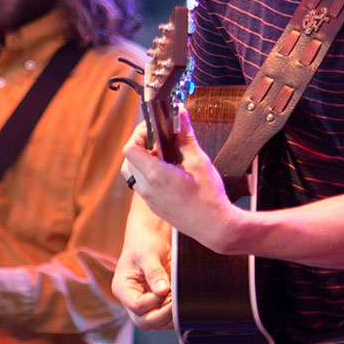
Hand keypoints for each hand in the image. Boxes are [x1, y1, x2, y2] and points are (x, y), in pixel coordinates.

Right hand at [113, 206, 173, 328]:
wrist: (152, 238)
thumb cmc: (144, 242)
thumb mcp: (147, 253)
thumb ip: (154, 272)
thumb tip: (163, 290)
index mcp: (123, 288)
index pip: (137, 306)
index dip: (153, 301)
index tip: (167, 289)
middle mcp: (132, 300)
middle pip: (144, 321)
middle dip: (162, 316)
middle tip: (177, 303)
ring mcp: (145, 304)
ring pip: (157, 323)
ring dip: (170, 317)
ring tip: (181, 301)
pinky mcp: (158, 304)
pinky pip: (166, 317)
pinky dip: (176, 314)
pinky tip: (184, 302)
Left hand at [120, 108, 243, 254]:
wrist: (214, 227)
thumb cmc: (209, 198)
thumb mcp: (199, 161)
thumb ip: (186, 137)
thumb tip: (181, 116)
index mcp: (156, 175)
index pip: (130, 148)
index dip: (139, 134)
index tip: (154, 128)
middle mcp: (147, 188)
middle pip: (129, 159)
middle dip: (141, 145)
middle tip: (161, 141)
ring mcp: (149, 199)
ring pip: (133, 172)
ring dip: (143, 160)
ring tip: (165, 157)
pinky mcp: (154, 205)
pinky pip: (142, 185)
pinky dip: (149, 173)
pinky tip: (169, 171)